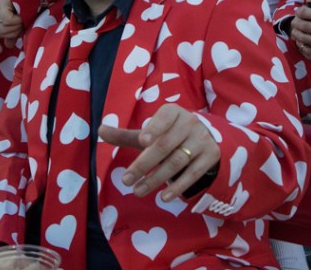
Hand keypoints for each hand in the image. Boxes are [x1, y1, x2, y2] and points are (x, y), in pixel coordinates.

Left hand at [0, 0, 22, 51]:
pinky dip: (17, 22)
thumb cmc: (30, 2)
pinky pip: (7, 21)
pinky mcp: (1, 2)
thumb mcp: (20, 21)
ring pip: (2, 28)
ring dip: (15, 28)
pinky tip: (22, 15)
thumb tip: (8, 45)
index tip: (0, 50)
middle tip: (21, 26)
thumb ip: (12, 32)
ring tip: (22, 19)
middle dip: (11, 34)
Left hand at [99, 104, 219, 202]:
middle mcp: (190, 122)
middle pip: (165, 145)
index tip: (142, 142)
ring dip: (156, 179)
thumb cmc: (168, 135)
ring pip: (177, 161)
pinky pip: (193, 173)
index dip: (154, 129)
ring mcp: (202, 140)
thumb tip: (100, 130)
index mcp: (173, 112)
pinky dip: (178, 186)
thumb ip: (126, 135)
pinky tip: (164, 197)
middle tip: (126, 181)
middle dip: (144, 164)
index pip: (164, 118)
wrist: (203, 138)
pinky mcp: (210, 156)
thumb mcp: (150, 133)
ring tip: (138, 191)